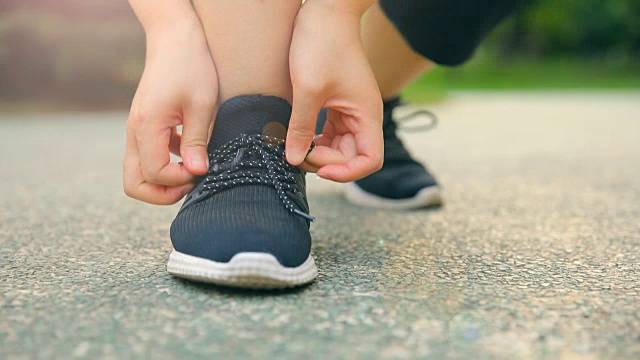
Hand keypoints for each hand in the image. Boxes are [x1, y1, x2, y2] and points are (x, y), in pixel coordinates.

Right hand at [124, 21, 217, 204]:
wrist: (174, 39)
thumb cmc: (191, 67)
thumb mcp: (202, 104)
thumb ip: (197, 141)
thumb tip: (197, 172)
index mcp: (147, 126)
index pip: (155, 173)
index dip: (180, 180)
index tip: (202, 169)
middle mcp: (135, 132)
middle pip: (134, 184)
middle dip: (163, 193)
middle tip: (192, 182)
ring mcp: (137, 131)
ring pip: (139, 173)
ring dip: (165, 180)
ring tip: (195, 169)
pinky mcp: (145, 128)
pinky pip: (148, 158)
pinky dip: (167, 164)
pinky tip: (191, 151)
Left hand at [287, 0, 382, 181]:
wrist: (324, 11)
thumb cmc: (321, 44)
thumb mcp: (307, 89)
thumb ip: (301, 127)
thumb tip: (293, 159)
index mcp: (366, 114)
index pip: (370, 160)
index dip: (347, 173)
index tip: (319, 169)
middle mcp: (363, 116)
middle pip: (352, 158)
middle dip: (326, 162)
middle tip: (296, 153)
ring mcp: (350, 111)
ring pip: (338, 148)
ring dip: (318, 153)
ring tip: (293, 146)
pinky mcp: (337, 105)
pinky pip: (329, 134)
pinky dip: (313, 140)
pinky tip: (296, 136)